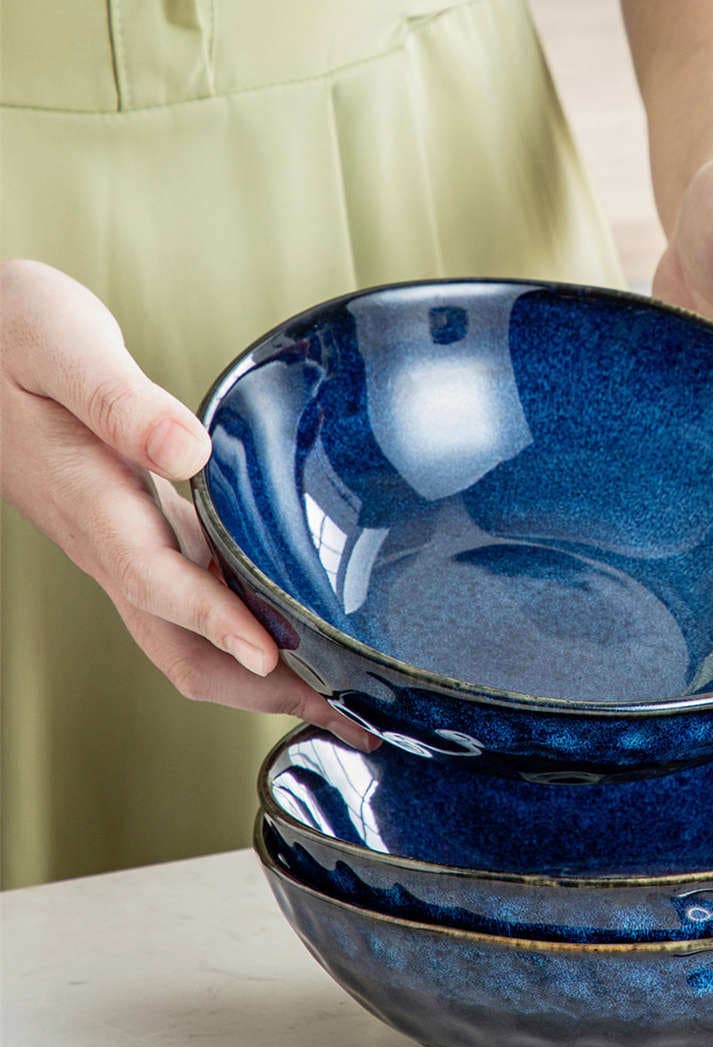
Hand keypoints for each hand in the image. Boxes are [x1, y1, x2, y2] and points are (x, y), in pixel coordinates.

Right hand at [0, 259, 375, 749]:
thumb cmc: (12, 330)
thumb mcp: (62, 344)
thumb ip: (123, 402)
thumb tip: (187, 451)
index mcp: (91, 502)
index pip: (159, 581)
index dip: (217, 621)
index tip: (276, 653)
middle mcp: (107, 541)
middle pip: (180, 644)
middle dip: (257, 688)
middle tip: (344, 716)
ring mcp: (120, 544)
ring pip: (187, 636)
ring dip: (259, 674)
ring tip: (338, 697)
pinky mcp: (135, 530)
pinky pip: (194, 601)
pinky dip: (245, 629)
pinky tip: (291, 628)